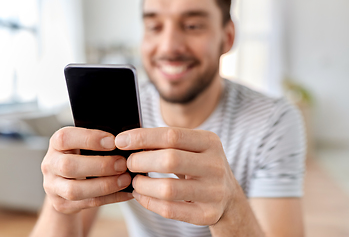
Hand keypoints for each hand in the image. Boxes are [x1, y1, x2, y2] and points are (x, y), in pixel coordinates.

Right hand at [41, 127, 132, 214]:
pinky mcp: (62, 204)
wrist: (67, 181)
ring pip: (74, 190)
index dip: (89, 139)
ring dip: (104, 185)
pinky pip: (88, 203)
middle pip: (68, 166)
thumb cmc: (82, 156)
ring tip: (125, 179)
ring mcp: (53, 187)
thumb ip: (98, 141)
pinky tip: (126, 192)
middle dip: (100, 166)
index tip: (113, 142)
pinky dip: (111, 198)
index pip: (65, 138)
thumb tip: (124, 141)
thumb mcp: (84, 144)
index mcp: (56, 143)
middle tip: (122, 164)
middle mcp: (50, 164)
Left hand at [115, 127, 239, 224]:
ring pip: (168, 189)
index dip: (142, 137)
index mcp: (210, 142)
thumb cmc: (199, 165)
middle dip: (141, 161)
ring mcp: (214, 191)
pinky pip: (170, 210)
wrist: (227, 196)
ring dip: (143, 185)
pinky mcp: (207, 213)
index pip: (171, 135)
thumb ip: (166, 143)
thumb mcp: (191, 148)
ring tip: (135, 181)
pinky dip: (149, 202)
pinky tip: (141, 195)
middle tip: (129, 163)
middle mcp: (215, 165)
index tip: (121, 141)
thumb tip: (128, 141)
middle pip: (169, 160)